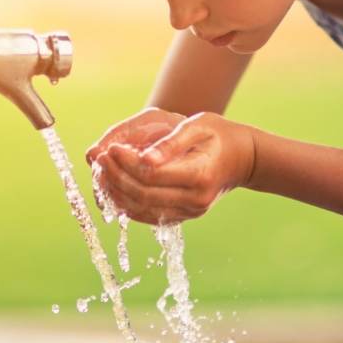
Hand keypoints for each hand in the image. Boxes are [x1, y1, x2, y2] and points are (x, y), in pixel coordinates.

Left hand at [93, 112, 256, 225]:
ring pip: (141, 209)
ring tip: (101, 171)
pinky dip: (126, 203)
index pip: (151, 175)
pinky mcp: (181, 216)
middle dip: (116, 177)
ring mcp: (189, 212)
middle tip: (99, 159)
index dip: (126, 163)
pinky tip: (113, 186)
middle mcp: (194, 200)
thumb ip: (170, 142)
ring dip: (116, 192)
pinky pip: (147, 215)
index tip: (111, 148)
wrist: (242, 159)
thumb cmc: (219, 135)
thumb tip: (143, 158)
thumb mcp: (198, 126)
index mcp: (199, 175)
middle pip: (142, 195)